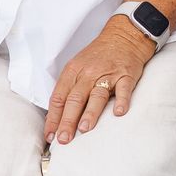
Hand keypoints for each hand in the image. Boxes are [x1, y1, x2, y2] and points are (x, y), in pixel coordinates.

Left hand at [44, 17, 154, 145]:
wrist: (123, 36)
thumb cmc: (98, 55)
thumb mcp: (78, 67)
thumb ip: (69, 89)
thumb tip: (58, 118)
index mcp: (73, 71)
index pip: (59, 97)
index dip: (53, 118)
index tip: (50, 135)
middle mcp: (88, 73)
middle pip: (74, 99)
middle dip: (68, 120)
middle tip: (64, 139)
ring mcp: (108, 74)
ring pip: (96, 95)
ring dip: (90, 112)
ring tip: (84, 128)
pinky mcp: (126, 75)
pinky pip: (123, 89)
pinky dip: (121, 100)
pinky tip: (118, 112)